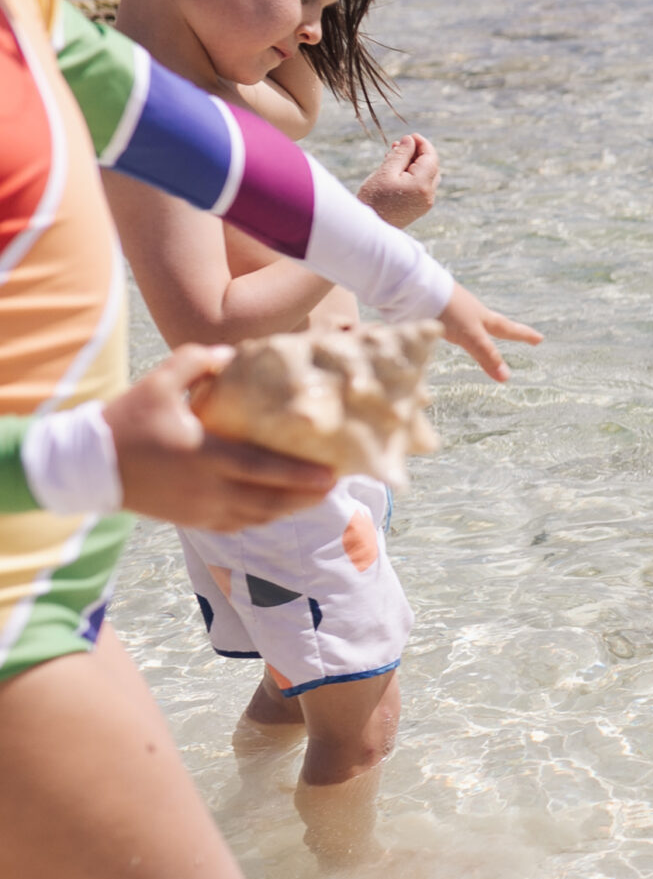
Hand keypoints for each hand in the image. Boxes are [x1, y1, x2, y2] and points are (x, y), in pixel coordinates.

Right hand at [104, 346, 334, 531]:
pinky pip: (238, 525)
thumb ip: (194, 361)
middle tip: (337, 484)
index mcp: (204, 454)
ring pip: (258, 517)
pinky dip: (264, 518)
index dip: (300, 475)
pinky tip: (281, 507)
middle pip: (270, 501)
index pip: (262, 469)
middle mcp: (207, 487)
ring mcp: (201, 509)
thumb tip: (231, 353)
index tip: (332, 473)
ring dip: (290, 510)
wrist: (90, 465)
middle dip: (307, 496)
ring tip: (318, 496)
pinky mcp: (193, 520)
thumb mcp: (158, 383)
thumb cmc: (127, 420)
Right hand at [357, 135, 439, 229]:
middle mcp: (429, 195)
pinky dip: (412, 175)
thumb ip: (401, 154)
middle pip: (431, 166)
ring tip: (393, 156)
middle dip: (416, 153)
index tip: (409, 136)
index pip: (431, 157)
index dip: (422, 144)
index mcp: (422, 185)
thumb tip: (411, 140)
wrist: (368, 228)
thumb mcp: (386, 171)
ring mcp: (425, 203)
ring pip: (426, 176)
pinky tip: (395, 170)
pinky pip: (421, 186)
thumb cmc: (374, 198)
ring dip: (413, 163)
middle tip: (397, 145)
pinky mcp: (419, 208)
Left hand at [438, 282, 542, 382]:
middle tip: (520, 333)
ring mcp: (456, 308)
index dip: (524, 335)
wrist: (417, 286)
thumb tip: (506, 378)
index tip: (539, 338)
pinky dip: (460, 324)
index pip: (509, 329)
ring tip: (485, 329)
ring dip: (483, 326)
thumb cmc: (449, 310)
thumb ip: (486, 355)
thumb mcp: (471, 336)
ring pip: (474, 319)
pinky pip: (455, 317)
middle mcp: (472, 312)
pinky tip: (452, 325)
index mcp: (483, 318)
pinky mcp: (439, 307)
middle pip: (494, 322)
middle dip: (507, 330)